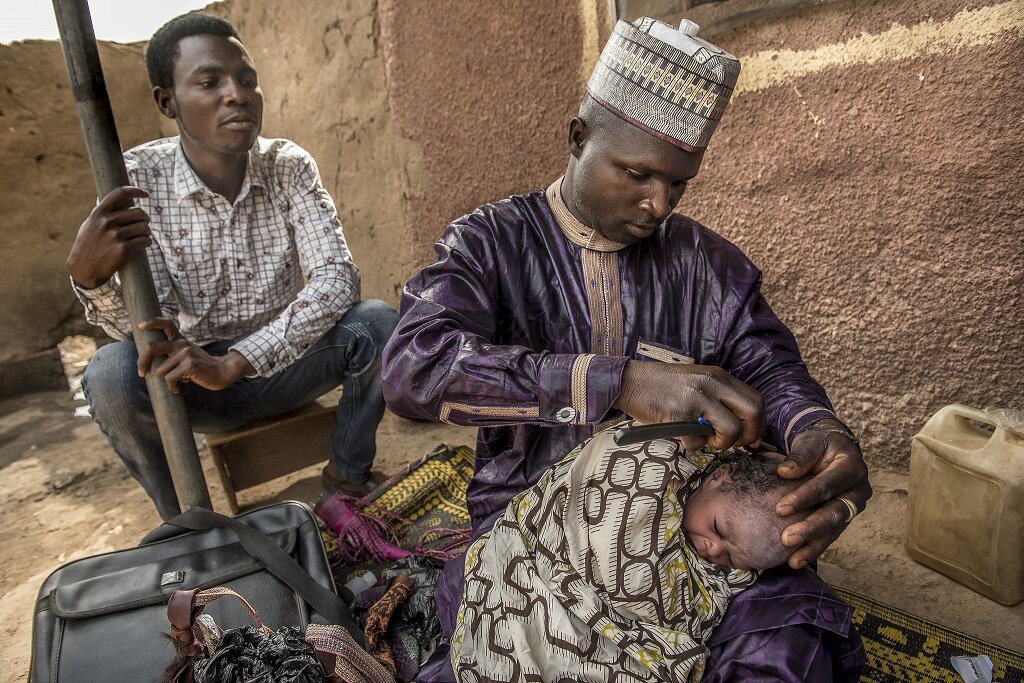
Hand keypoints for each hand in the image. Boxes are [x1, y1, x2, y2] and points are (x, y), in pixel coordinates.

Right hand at [67, 186, 151, 288]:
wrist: (83, 269)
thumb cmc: (88, 245)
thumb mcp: (91, 224)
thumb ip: (104, 213)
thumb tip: (123, 201)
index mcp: (99, 213)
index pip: (120, 194)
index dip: (135, 190)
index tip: (145, 194)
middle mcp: (107, 222)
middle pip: (139, 212)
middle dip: (144, 219)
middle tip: (143, 225)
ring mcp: (115, 236)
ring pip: (144, 227)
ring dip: (146, 232)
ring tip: (142, 236)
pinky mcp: (123, 249)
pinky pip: (144, 241)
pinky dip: (147, 242)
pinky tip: (143, 244)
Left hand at [136, 318, 253, 392]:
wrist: (223, 371)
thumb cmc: (202, 367)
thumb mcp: (188, 354)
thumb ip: (174, 352)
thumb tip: (151, 362)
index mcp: (180, 340)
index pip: (166, 324)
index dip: (152, 323)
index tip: (140, 326)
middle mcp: (181, 344)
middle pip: (152, 348)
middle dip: (142, 361)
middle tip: (141, 372)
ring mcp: (185, 354)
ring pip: (160, 370)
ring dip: (166, 380)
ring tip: (178, 381)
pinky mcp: (189, 365)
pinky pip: (170, 379)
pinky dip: (173, 387)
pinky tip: (179, 388)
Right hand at [613, 360, 764, 450]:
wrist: (629, 381)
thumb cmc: (663, 386)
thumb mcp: (697, 382)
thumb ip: (720, 398)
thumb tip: (744, 427)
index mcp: (718, 376)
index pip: (756, 400)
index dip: (758, 424)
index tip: (749, 438)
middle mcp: (711, 383)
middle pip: (753, 412)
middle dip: (749, 435)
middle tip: (734, 443)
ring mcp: (696, 397)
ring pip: (731, 429)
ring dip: (721, 444)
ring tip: (705, 440)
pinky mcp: (678, 413)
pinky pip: (698, 441)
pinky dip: (693, 446)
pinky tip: (683, 437)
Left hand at [774, 419, 871, 568]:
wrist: (832, 449)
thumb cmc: (819, 444)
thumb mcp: (811, 442)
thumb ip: (800, 456)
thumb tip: (784, 472)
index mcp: (852, 467)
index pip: (827, 485)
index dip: (804, 497)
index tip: (780, 509)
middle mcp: (858, 491)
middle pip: (834, 512)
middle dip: (810, 527)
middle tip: (787, 538)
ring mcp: (852, 508)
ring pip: (834, 529)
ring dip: (812, 544)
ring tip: (792, 559)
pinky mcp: (843, 520)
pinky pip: (830, 537)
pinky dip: (814, 549)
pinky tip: (796, 561)